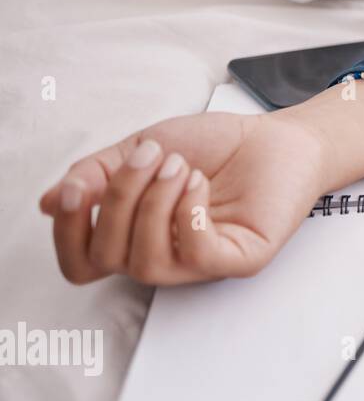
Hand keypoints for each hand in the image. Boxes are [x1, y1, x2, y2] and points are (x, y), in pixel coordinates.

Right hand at [38, 112, 327, 285]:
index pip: (82, 263)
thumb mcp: (142, 148)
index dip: (69, 232)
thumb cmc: (215, 147)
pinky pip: (197, 256)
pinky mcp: (240, 261)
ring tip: (181, 167)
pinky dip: (189, 214)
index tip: (78, 188)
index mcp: (135, 236)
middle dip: (119, 199)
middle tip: (151, 156)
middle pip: (109, 257)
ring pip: (148, 262)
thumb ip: (96, 173)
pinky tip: (201, 184)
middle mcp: (164, 256)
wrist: (276, 137)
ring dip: (155, 203)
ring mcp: (202, 264)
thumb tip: (50, 202)